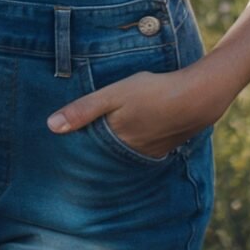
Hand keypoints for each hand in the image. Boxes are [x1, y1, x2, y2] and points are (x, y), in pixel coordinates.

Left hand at [46, 62, 227, 158]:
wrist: (199, 97)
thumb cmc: (153, 92)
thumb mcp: (114, 94)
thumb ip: (84, 109)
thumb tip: (51, 126)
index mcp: (114, 142)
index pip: (87, 153)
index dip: (74, 150)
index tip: (58, 153)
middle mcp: (130, 153)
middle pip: (104, 157)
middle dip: (91, 155)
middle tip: (74, 154)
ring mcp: (149, 152)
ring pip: (122, 155)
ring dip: (112, 151)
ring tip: (99, 146)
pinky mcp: (163, 147)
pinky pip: (140, 152)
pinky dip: (132, 147)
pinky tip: (132, 137)